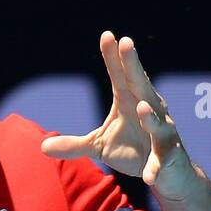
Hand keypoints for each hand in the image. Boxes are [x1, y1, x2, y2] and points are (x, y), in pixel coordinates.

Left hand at [40, 31, 197, 201]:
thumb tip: (42, 145)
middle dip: (134, 66)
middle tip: (127, 44)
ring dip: (150, 116)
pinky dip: (155, 167)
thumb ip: (74, 144)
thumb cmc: (134, 151)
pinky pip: (161, 162)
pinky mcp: (168, 157)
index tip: (107, 35)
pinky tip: (148, 176)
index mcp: (131, 102)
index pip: (121, 76)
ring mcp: (162, 133)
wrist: (167, 175)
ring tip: (141, 108)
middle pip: (140, 85)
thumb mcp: (99, 146)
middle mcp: (149, 111)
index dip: (114, 57)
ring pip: (157, 121)